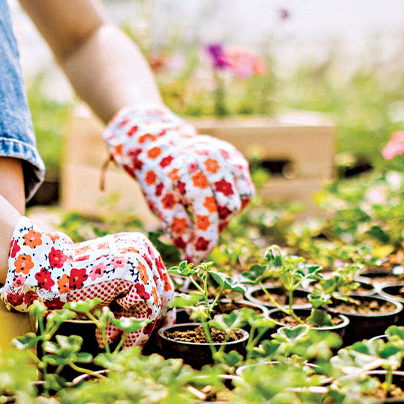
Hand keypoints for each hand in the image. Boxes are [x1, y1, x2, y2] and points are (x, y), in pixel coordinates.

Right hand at [0, 217, 172, 347]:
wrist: (50, 275)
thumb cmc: (77, 285)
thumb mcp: (111, 291)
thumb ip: (134, 299)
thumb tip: (163, 321)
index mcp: (140, 248)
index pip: (163, 284)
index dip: (161, 312)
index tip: (151, 332)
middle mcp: (143, 249)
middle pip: (163, 295)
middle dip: (147, 324)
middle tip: (130, 344)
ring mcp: (139, 257)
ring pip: (154, 304)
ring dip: (133, 328)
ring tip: (109, 339)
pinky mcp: (131, 270)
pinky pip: (144, 306)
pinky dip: (125, 323)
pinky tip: (104, 329)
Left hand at [103, 105, 254, 262]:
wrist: (161, 144)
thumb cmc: (158, 178)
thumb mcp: (159, 202)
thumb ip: (177, 227)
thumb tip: (191, 257)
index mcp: (187, 172)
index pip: (206, 214)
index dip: (203, 241)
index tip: (196, 258)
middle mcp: (210, 160)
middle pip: (227, 209)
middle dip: (214, 226)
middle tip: (197, 231)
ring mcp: (226, 157)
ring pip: (239, 201)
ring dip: (225, 216)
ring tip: (206, 215)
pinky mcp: (235, 158)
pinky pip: (245, 191)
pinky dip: (234, 203)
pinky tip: (216, 204)